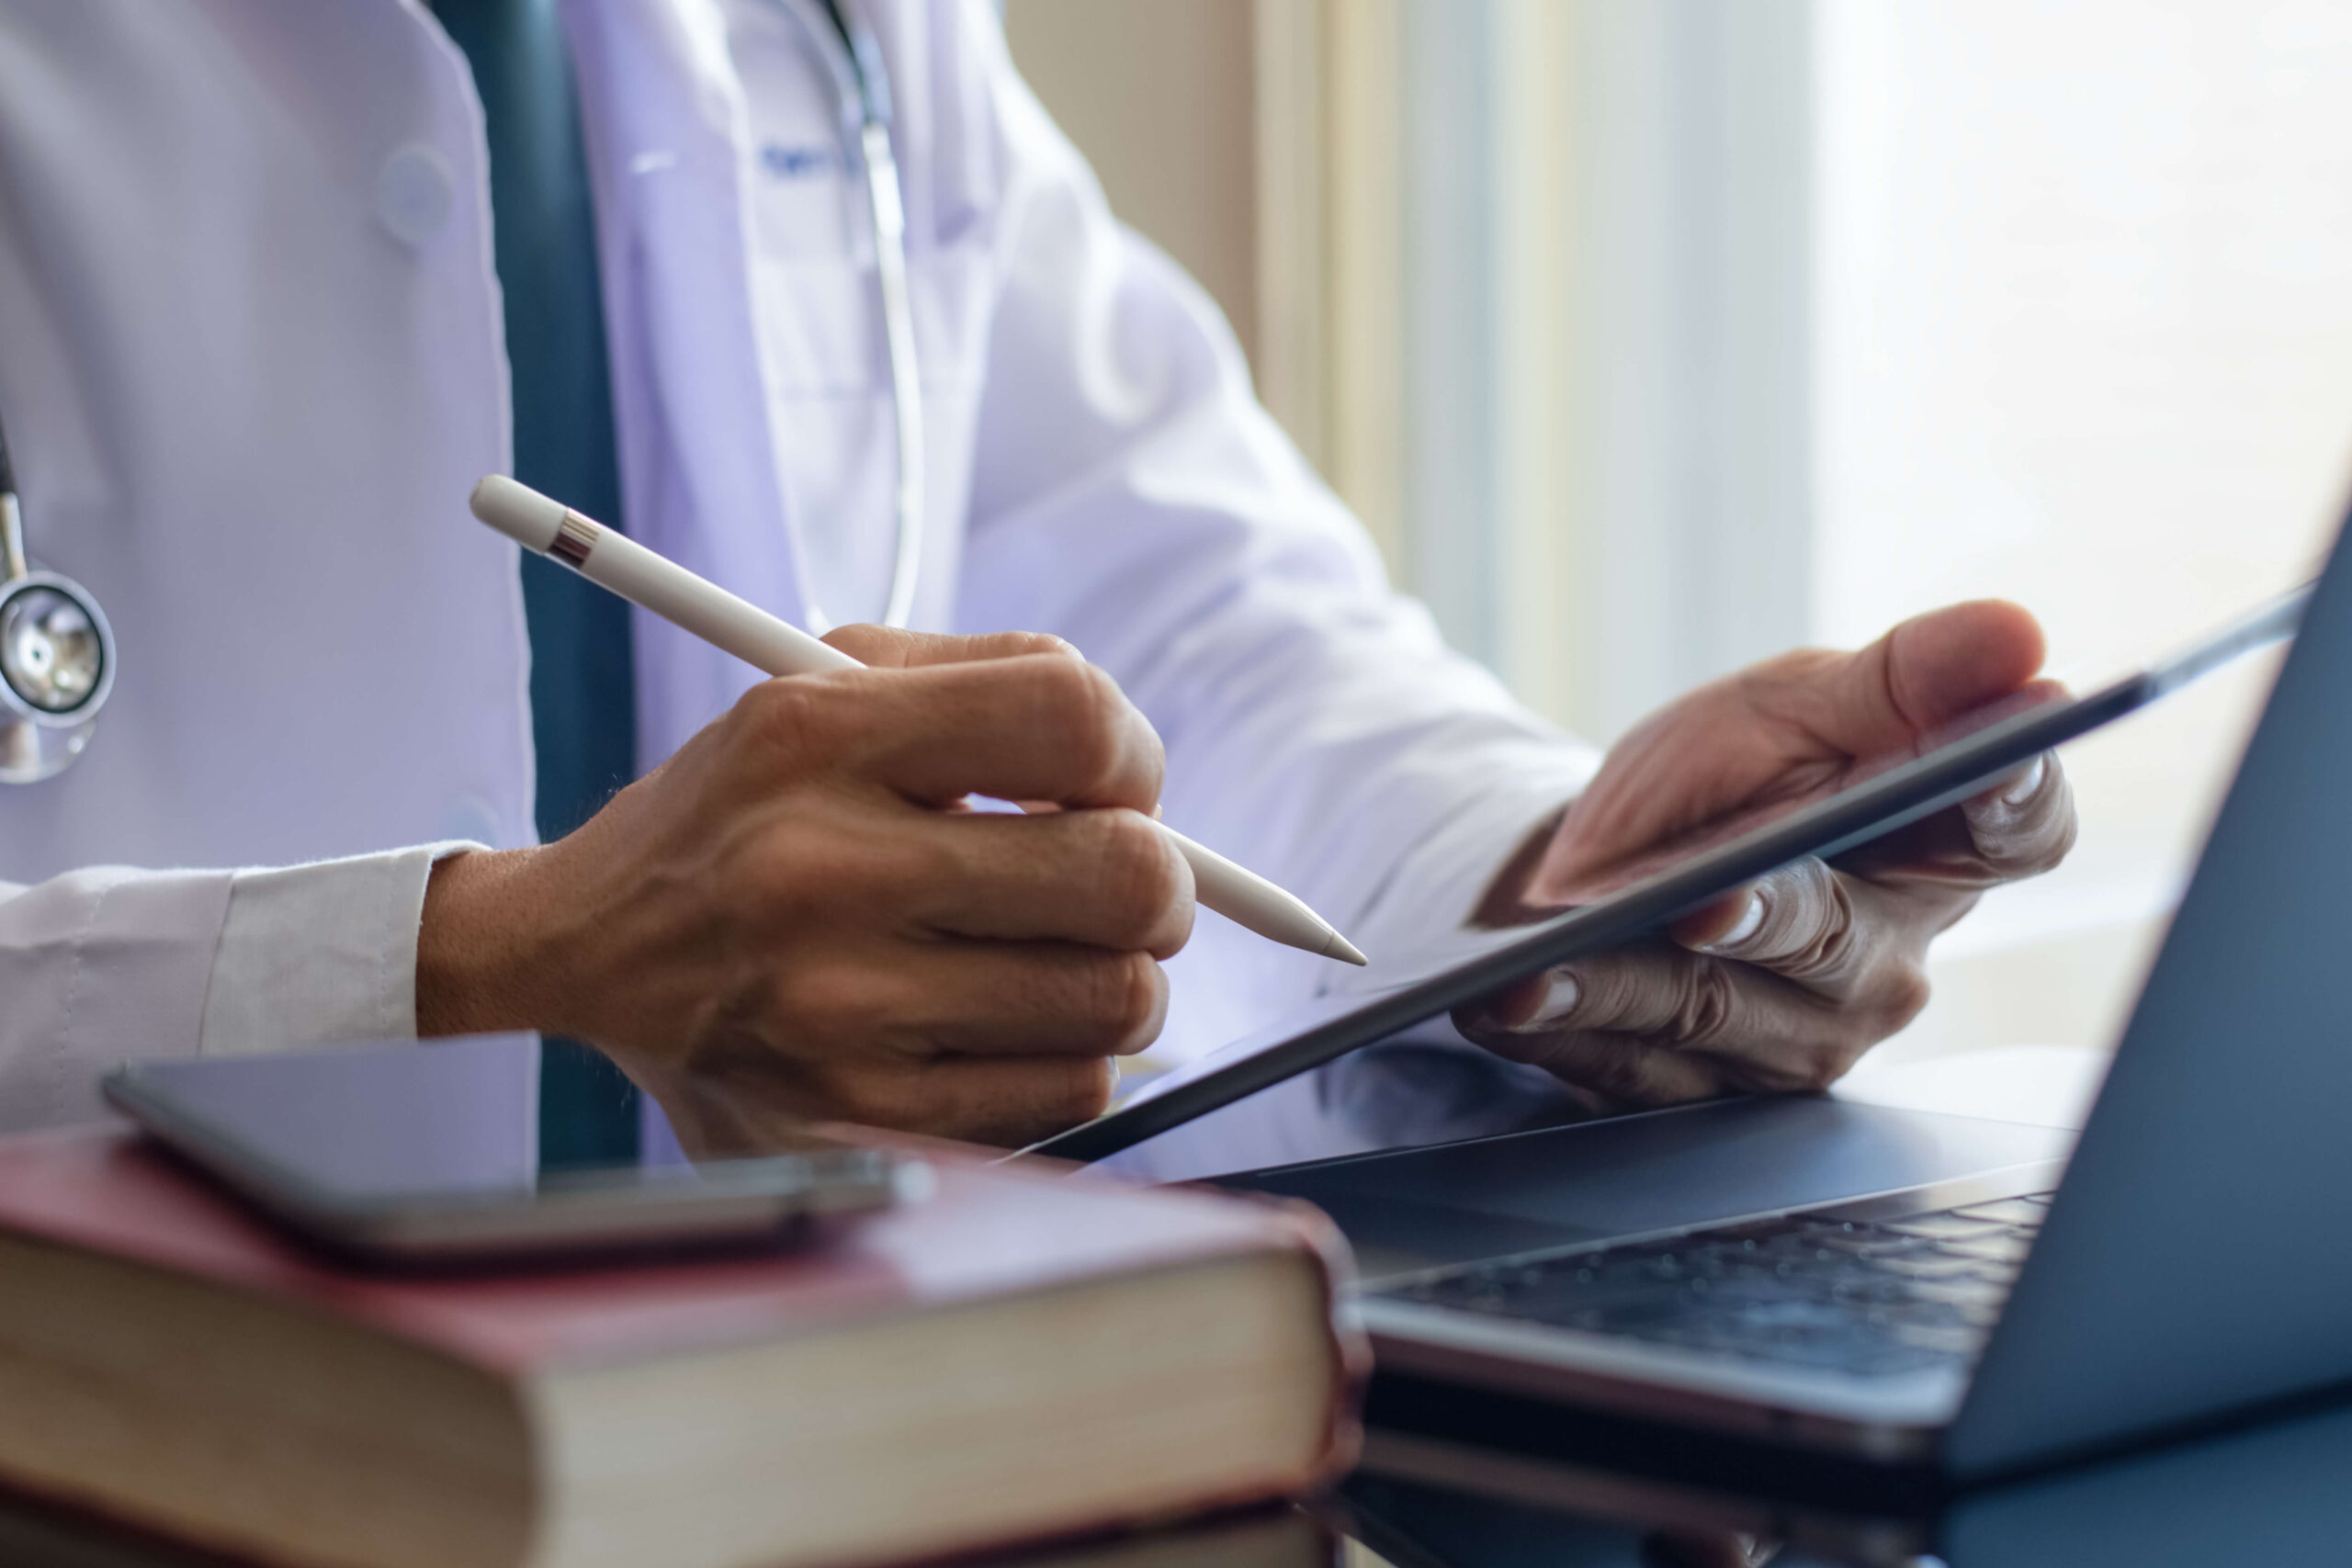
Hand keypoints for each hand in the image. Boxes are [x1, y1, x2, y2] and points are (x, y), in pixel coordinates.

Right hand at [416, 627, 1192, 1148]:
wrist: (584, 948)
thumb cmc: (748, 808)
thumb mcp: (823, 685)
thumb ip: (991, 681)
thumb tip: (1147, 773)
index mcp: (816, 735)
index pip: (1072, 717)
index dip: (1134, 754)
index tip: (1116, 785)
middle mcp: (821, 872)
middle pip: (1127, 878)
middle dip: (1158, 882)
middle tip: (1117, 885)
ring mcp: (838, 1012)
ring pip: (1119, 1000)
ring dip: (1119, 976)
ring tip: (1053, 956)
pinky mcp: (857, 1120)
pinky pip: (1071, 1093)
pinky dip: (1066, 1056)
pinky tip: (999, 1022)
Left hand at [1455, 600, 2075, 1110]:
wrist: (1614, 858)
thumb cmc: (1735, 776)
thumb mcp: (1800, 704)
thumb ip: (1901, 679)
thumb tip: (2022, 636)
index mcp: (1943, 852)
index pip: (2018, 829)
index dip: (2015, 797)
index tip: (2002, 759)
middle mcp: (1884, 964)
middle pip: (1838, 944)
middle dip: (1769, 918)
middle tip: (1703, 900)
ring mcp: (1797, 1041)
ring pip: (1713, 1013)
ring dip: (1622, 987)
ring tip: (1540, 965)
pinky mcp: (1704, 1089)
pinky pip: (1632, 1066)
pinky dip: (1561, 1029)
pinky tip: (1504, 1000)